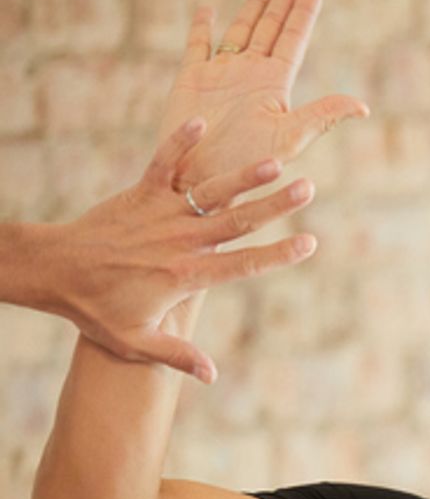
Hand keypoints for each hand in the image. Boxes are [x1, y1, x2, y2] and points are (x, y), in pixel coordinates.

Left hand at [37, 117, 317, 383]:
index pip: (244, 264)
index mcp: (186, 276)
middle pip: (238, 221)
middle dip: (276, 205)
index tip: (309, 243)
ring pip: (211, 191)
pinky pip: (164, 164)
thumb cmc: (95, 310)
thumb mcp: (135, 341)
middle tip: (308, 189)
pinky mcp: (140, 194)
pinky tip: (199, 122)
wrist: (52, 271)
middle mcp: (180, 241)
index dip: (279, 254)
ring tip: (274, 161)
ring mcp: (161, 214)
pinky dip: (179, 143)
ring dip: (243, 176)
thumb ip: (176, 356)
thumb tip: (213, 376)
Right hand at [157, 0, 368, 189]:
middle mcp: (249, 75)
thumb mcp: (291, 137)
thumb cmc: (250, 163)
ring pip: (238, 32)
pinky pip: (197, 45)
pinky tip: (207, 9)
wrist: (205, 179)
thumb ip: (323, 115)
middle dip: (280, 5)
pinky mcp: (191, 79)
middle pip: (269, 31)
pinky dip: (201, 26)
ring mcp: (220, 75)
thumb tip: (363, 106)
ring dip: (251, 10)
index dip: (301, 14)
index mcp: (274, 84)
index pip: (292, 39)